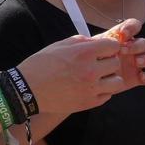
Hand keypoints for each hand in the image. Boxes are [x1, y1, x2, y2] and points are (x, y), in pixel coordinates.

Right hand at [17, 18, 144, 116]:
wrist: (27, 90)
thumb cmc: (40, 65)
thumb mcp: (59, 45)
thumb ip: (81, 42)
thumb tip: (96, 41)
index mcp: (84, 52)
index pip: (113, 46)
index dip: (109, 47)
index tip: (103, 50)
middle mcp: (90, 70)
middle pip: (116, 63)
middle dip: (109, 61)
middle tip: (98, 64)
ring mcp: (91, 88)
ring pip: (117, 82)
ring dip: (110, 78)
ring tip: (99, 78)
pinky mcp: (89, 103)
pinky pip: (108, 96)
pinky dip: (103, 92)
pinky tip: (91, 88)